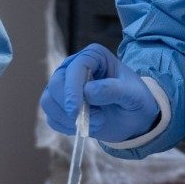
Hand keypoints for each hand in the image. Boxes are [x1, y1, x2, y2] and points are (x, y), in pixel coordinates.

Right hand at [40, 44, 159, 142]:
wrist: (133, 118)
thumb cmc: (135, 100)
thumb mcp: (133, 95)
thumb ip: (114, 90)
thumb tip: (88, 91)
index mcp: (94, 56)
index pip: (75, 67)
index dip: (72, 89)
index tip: (76, 111)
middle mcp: (74, 66)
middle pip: (56, 83)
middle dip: (70, 106)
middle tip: (98, 120)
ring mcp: (65, 85)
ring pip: (49, 100)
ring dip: (67, 118)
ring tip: (95, 123)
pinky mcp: (60, 104)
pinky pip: (51, 116)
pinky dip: (65, 126)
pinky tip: (84, 127)